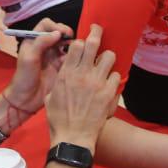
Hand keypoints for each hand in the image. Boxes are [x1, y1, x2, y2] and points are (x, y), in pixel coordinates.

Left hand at [4, 19, 74, 114]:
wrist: (26, 99)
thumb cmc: (24, 77)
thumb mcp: (29, 58)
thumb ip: (41, 42)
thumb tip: (57, 32)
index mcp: (34, 40)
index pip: (46, 25)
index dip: (55, 26)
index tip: (62, 33)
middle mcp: (45, 46)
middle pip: (59, 32)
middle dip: (66, 34)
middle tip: (71, 40)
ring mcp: (54, 56)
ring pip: (67, 43)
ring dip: (73, 44)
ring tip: (77, 49)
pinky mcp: (61, 67)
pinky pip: (71, 57)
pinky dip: (76, 56)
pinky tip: (78, 59)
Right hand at [45, 24, 119, 150]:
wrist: (73, 137)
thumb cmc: (58, 119)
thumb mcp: (51, 95)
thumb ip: (60, 79)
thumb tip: (65, 70)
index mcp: (66, 73)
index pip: (77, 45)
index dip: (81, 41)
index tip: (83, 42)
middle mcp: (82, 74)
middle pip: (93, 43)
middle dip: (97, 32)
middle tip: (98, 30)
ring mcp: (97, 82)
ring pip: (109, 56)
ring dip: (107, 57)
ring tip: (105, 62)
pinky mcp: (108, 93)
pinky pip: (116, 75)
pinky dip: (113, 77)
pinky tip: (109, 83)